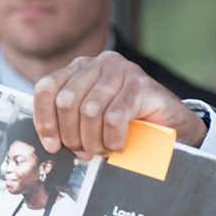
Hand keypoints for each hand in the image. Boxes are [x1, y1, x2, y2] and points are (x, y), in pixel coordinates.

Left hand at [31, 52, 206, 158]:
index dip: (44, 119)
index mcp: (79, 68)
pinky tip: (118, 147)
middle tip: (82, 152)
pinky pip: (114, 117)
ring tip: (101, 151)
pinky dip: (113, 139)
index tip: (51, 145)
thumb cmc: (125, 124)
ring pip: (90, 111)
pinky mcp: (142, 86)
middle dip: (70, 134)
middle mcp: (100, 63)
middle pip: (66, 101)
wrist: (172, 126)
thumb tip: (48, 142)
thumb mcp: (89, 119)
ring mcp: (122, 71)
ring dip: (92, 140)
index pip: (46, 88)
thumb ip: (68, 120)